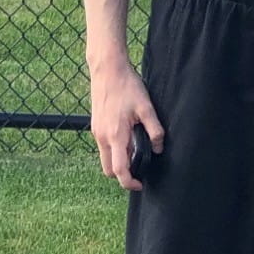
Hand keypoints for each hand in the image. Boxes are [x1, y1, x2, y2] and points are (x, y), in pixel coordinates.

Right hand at [90, 59, 164, 190]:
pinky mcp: (95, 125)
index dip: (129, 182)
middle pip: (108, 169)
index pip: (119, 170)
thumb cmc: (127, 86)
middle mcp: (102, 136)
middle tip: (138, 169)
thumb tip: (158, 148)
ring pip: (104, 158)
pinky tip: (126, 138)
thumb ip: (154, 130)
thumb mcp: (146, 107)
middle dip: (122, 175)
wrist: (107, 68)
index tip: (140, 184)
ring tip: (134, 151)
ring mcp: (96, 131)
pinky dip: (112, 150)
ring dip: (117, 161)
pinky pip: (102, 146)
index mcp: (115, 135)